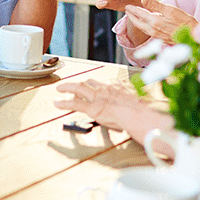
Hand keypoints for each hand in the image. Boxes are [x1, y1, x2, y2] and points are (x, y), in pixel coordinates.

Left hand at [54, 79, 170, 143]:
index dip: (93, 84)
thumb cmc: (142, 114)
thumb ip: (134, 107)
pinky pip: (75, 104)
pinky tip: (57, 104)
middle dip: (78, 83)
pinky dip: (64, 103)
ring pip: (78, 89)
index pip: (101, 84)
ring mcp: (98, 98)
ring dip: (68, 88)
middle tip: (69, 84)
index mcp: (116, 90)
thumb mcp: (138, 106)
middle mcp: (105, 90)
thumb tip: (139, 112)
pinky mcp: (92, 108)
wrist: (139, 116)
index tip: (89, 84)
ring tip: (59, 89)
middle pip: (88, 83)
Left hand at [124, 0, 196, 41]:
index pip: (139, 14)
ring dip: (136, 22)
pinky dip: (143, 26)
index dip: (132, 9)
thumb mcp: (170, 9)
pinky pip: (147, 32)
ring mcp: (156, 36)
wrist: (193, 36)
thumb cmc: (184, 21)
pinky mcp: (160, 39)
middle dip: (131, 16)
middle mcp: (153, 30)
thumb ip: (155, 4)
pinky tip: (145, 24)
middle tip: (127, 11)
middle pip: (138, 23)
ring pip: (142, 28)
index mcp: (155, 21)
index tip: (128, 6)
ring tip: (133, 17)